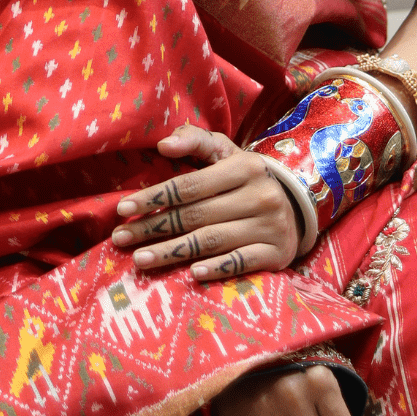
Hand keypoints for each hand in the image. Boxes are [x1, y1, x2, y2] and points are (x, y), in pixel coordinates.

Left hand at [111, 123, 300, 282]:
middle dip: (153, 228)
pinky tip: (190, 274)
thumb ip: (194, 141)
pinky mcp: (276, 253)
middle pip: (196, 215)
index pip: (190, 185)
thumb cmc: (245, 179)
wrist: (295, 206)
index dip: (154, 197)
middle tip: (121, 238)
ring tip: (140, 260)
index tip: (123, 209)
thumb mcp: (225, 152)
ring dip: (172, 252)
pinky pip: (240, 263)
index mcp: (245, 167)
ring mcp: (270, 227)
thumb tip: (164, 144)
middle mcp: (261, 196)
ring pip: (211, 241)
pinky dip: (216, 269)